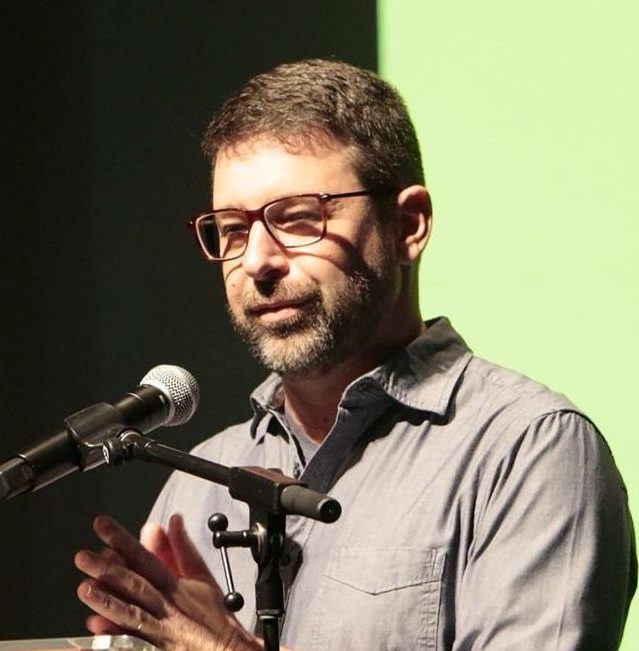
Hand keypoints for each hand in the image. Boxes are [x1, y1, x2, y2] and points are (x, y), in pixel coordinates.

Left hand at [75, 514, 261, 650]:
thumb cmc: (215, 618)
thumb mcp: (202, 578)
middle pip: (135, 584)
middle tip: (83, 557)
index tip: (102, 526)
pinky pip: (132, 646)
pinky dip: (113, 639)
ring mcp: (161, 633)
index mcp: (174, 586)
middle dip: (109, 569)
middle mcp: (166, 607)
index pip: (145, 558)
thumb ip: (183, 548)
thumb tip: (173, 520)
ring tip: (86, 589)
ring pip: (132, 615)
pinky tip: (94, 632)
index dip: (122, 541)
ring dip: (108, 602)